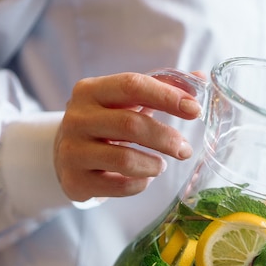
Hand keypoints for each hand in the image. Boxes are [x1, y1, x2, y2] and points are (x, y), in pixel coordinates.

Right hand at [54, 72, 200, 201]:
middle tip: (185, 150)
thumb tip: (200, 80)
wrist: (66, 155)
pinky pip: (119, 185)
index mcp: (90, 90)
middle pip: (130, 124)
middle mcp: (77, 118)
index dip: (167, 96)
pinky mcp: (75, 180)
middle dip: (166, 138)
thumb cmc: (104, 123)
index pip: (132, 85)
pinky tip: (144, 178)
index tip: (195, 110)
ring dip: (153, 164)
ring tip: (162, 165)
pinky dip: (140, 183)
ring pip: (124, 159)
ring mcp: (72, 150)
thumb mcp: (125, 101)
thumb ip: (161, 88)